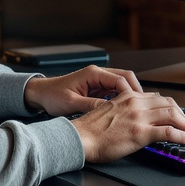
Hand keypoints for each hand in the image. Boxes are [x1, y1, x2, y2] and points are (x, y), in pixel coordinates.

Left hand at [23, 65, 145, 116]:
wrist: (40, 94)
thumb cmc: (52, 96)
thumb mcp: (71, 103)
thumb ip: (91, 106)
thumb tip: (109, 112)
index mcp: (93, 74)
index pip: (120, 79)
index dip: (132, 92)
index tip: (139, 104)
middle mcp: (97, 74)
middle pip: (125, 79)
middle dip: (136, 91)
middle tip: (144, 106)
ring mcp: (97, 81)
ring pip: (121, 85)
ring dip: (130, 95)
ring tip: (138, 109)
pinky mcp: (96, 88)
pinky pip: (114, 91)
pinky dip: (122, 99)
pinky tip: (125, 110)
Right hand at [71, 91, 184, 164]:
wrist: (80, 137)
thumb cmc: (89, 129)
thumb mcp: (108, 110)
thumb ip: (124, 109)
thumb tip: (135, 117)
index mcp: (128, 96)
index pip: (157, 97)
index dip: (170, 107)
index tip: (175, 116)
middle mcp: (135, 103)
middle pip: (169, 103)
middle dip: (181, 115)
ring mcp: (139, 117)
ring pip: (173, 114)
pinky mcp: (141, 132)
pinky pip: (169, 132)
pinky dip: (182, 136)